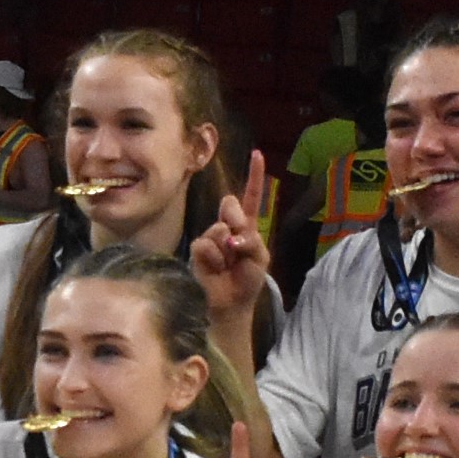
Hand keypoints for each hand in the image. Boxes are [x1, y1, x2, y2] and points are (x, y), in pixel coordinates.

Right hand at [189, 152, 270, 331]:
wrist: (232, 303)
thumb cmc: (248, 280)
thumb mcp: (260, 257)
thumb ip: (251, 239)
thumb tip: (230, 233)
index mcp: (246, 226)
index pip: (250, 197)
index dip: (254, 176)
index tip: (257, 154)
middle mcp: (227, 226)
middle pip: (230, 204)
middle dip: (236, 220)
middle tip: (238, 245)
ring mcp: (211, 237)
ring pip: (218, 228)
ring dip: (226, 250)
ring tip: (228, 266)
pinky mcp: (197, 250)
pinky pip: (205, 244)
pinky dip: (214, 258)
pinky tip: (216, 269)